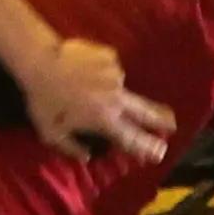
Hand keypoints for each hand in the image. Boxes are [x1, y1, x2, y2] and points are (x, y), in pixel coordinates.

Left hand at [20, 31, 175, 162]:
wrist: (40, 62)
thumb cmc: (43, 101)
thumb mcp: (51, 134)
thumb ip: (72, 149)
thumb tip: (87, 157)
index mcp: (104, 120)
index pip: (131, 138)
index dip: (147, 148)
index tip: (161, 152)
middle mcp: (116, 99)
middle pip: (145, 112)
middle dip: (160, 119)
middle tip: (172, 123)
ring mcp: (115, 76)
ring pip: (120, 87)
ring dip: (111, 90)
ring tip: (89, 87)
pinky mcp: (110, 57)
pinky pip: (109, 68)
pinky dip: (100, 72)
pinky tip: (84, 70)